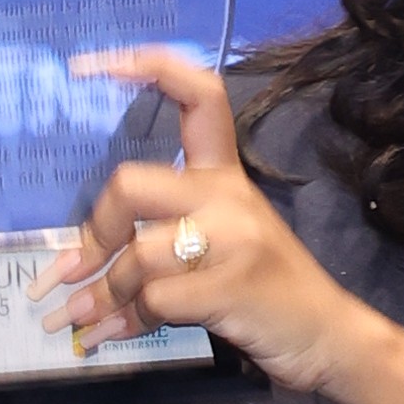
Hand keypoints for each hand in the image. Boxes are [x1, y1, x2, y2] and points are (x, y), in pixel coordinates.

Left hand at [33, 51, 364, 395]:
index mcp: (225, 174)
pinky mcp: (232, 285)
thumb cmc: (267, 288)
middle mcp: (228, 195)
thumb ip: (162, 230)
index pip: (197, 95)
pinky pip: (155, 297)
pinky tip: (111, 335)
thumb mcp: (226, 238)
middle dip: (95, 232)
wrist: (328, 336)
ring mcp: (234, 239)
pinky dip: (125, 322)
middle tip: (75, 269)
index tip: (89, 68)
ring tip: (85, 318)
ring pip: (137, 254)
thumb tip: (78, 255)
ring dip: (104, 295)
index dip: (146, 67)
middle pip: (131, 184)